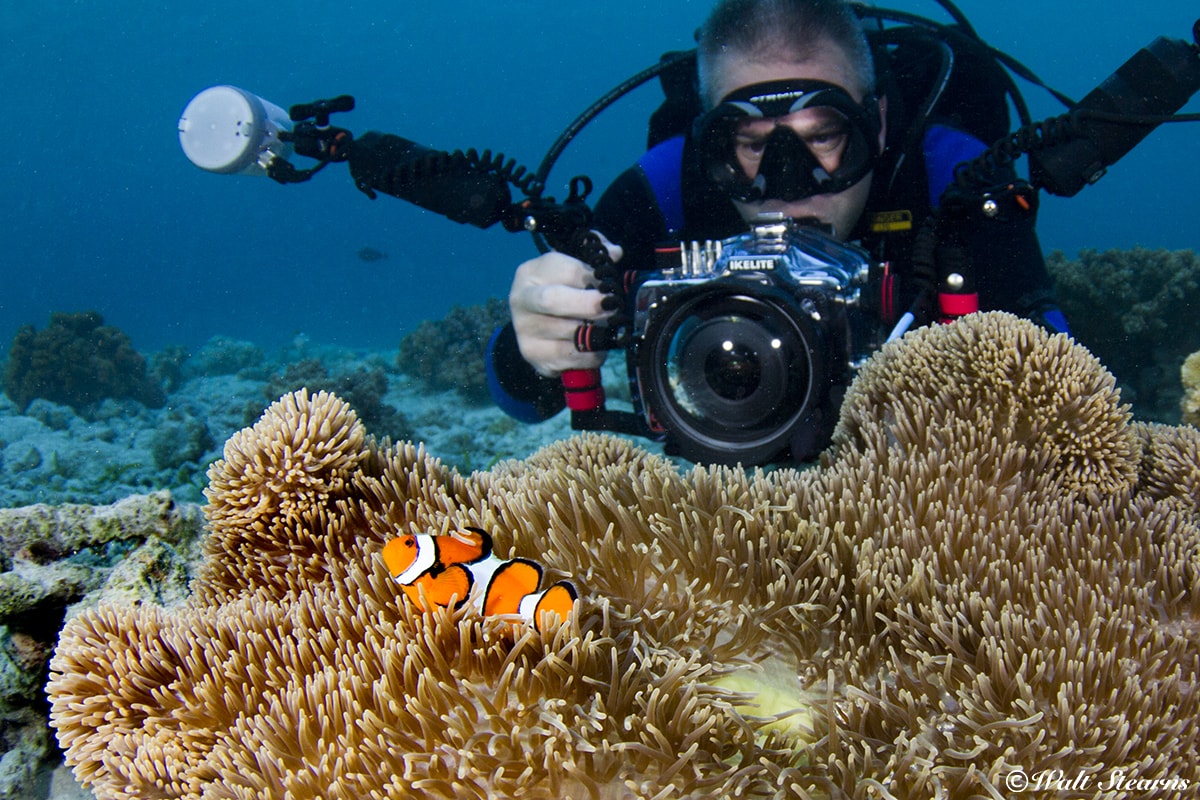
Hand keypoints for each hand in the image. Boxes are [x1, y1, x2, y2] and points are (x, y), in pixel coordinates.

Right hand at [508, 234, 622, 377]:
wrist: (537, 323)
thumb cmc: (561, 290)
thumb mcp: (573, 265)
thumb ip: (595, 253)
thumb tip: (615, 253)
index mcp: (531, 272)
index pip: (567, 270)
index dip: (595, 278)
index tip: (611, 285)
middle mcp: (521, 300)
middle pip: (553, 300)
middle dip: (590, 305)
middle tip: (613, 308)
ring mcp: (525, 331)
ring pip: (568, 333)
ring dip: (596, 332)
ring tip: (606, 327)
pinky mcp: (535, 356)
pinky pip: (573, 358)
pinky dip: (593, 355)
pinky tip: (595, 346)